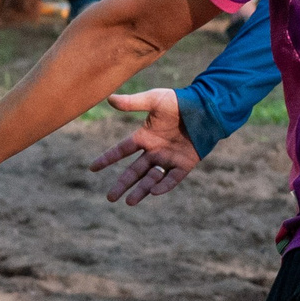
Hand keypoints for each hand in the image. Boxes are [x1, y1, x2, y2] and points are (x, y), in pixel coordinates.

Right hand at [87, 88, 200, 204]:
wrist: (207, 107)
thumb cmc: (180, 101)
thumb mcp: (154, 99)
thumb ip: (132, 102)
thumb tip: (109, 98)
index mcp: (144, 136)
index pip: (122, 150)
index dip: (107, 159)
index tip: (92, 168)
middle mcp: (154, 151)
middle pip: (134, 171)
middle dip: (122, 184)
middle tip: (110, 198)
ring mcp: (169, 159)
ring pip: (151, 178)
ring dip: (140, 190)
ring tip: (128, 202)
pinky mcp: (185, 164)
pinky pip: (173, 178)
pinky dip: (164, 185)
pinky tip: (153, 192)